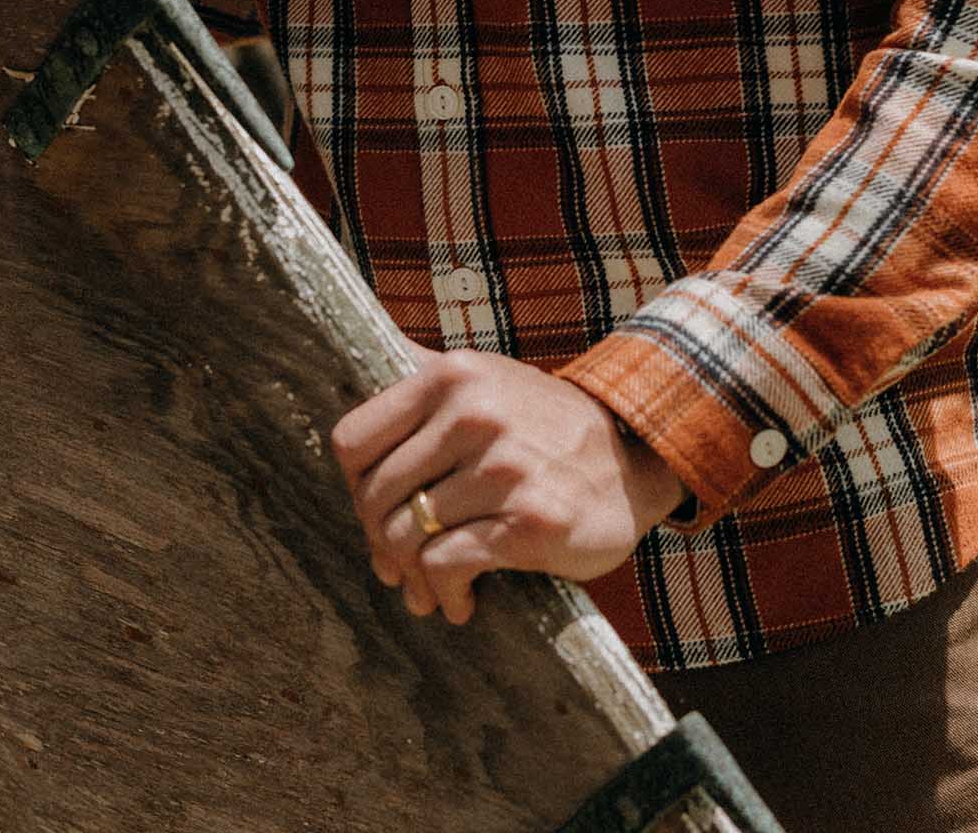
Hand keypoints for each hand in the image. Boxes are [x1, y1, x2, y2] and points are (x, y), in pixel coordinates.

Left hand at [331, 340, 688, 625]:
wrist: (633, 460)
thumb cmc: (541, 428)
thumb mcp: (484, 382)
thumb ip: (421, 381)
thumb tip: (345, 392)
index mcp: (452, 376)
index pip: (353, 442)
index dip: (354, 486)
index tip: (379, 508)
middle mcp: (474, 413)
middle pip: (375, 496)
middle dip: (378, 540)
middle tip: (396, 563)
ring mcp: (502, 468)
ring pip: (405, 535)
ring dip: (410, 576)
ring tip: (426, 589)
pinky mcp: (526, 521)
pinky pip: (445, 566)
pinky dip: (444, 593)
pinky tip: (460, 601)